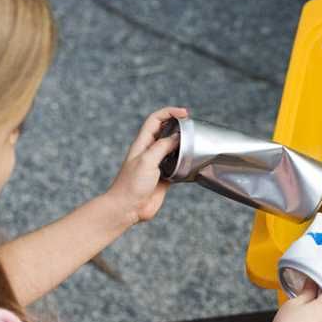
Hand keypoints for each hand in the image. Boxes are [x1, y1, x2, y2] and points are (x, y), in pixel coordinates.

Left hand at [107, 106, 188, 224]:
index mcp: (142, 144)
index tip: (184, 113)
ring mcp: (157, 165)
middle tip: (192, 127)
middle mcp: (150, 152)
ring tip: (194, 143)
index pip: (155, 120)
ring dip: (183, 145)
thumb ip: (162, 147)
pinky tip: (191, 163)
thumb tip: (177, 137)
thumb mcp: (147, 161)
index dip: (169, 113)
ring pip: (172, 149)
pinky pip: (176, 166)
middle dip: (178, 126)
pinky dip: (185, 163)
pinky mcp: (164, 178)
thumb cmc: (131, 184)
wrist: (127, 208)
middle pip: (165, 132)